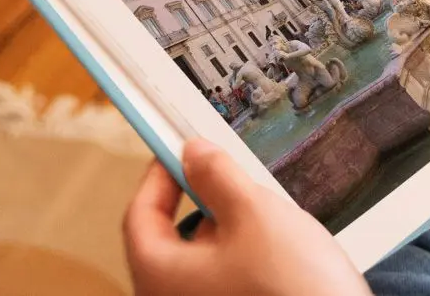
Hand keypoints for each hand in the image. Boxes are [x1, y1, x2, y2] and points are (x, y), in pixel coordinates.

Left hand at [124, 139, 371, 295]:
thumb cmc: (290, 284)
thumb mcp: (253, 211)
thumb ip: (217, 175)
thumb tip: (193, 152)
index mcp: (160, 277)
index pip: (139, 216)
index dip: (159, 175)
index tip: (179, 147)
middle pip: (171, 237)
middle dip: (202, 200)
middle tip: (230, 173)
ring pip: (203, 256)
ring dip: (229, 227)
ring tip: (267, 212)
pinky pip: (225, 276)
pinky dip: (244, 252)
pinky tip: (280, 245)